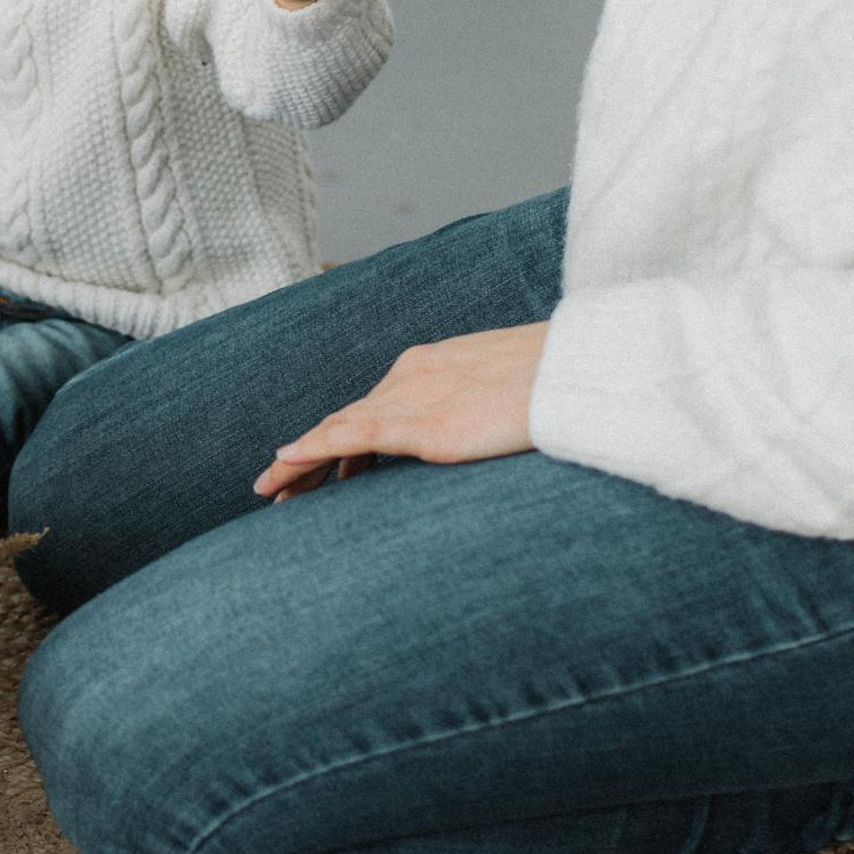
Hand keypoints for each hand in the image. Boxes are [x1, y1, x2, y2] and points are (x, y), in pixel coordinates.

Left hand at [253, 322, 549, 500]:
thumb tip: (472, 434)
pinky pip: (352, 438)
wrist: (583, 373)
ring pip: (337, 429)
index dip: (341, 438)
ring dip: (299, 459)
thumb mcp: (509, 396)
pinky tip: (286, 461)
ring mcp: (416, 399)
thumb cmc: (560, 384)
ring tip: (269, 487)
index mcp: (432, 366)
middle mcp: (413, 377)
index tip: (324, 468)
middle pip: (345, 417)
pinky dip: (314, 449)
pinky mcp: (425, 427)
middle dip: (310, 454)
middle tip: (279, 486)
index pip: (372, 405)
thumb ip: (479, 411)